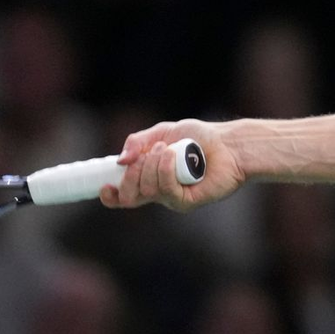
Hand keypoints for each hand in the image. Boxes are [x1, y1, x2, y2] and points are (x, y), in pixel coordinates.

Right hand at [99, 118, 244, 211]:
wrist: (229, 143)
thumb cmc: (200, 137)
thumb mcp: (163, 133)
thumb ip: (138, 143)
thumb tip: (120, 160)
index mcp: (149, 178)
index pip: (123, 196)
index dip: (111, 195)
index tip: (105, 185)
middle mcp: (159, 192)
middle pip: (130, 196)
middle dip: (131, 174)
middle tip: (146, 155)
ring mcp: (173, 198)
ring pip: (147, 190)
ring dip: (151, 166)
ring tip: (167, 150)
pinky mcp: (187, 201)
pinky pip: (166, 190)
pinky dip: (164, 170)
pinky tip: (172, 155)